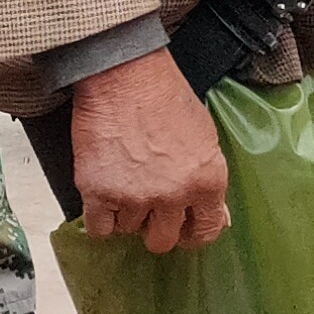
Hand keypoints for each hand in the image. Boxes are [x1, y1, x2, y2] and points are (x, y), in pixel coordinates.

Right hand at [69, 48, 229, 253]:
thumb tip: (215, 215)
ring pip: (129, 230)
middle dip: (156, 226)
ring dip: (126, 213)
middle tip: (148, 205)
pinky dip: (100, 219)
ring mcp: (135, 197)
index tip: (183, 230)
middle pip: (162, 240)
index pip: (206, 231)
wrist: (125, 73)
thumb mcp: (205, 136)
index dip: (193, 233)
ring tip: (123, 180)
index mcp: (207, 181)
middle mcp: (173, 195)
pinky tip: (104, 197)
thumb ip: (208, 180)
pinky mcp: (99, 193)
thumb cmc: (165, 95)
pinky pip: (99, 229)